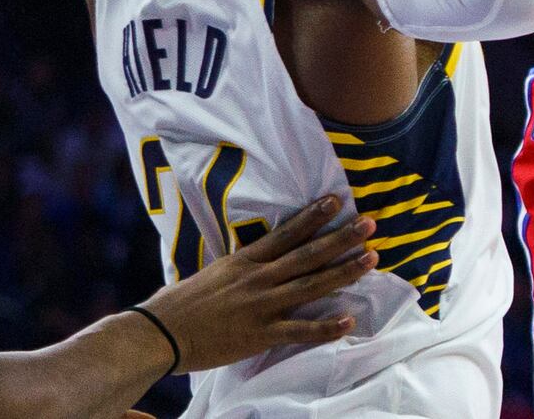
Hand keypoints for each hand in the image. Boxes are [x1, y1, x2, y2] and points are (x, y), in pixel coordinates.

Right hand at [138, 197, 374, 370]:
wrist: (162, 331)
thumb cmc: (181, 302)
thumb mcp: (213, 273)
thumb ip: (239, 265)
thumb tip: (254, 257)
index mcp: (245, 260)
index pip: (286, 233)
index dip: (313, 216)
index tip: (336, 200)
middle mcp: (258, 278)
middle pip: (307, 254)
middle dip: (341, 238)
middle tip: (369, 224)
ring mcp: (262, 306)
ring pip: (311, 285)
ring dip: (344, 272)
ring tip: (371, 259)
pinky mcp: (261, 334)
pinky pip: (300, 330)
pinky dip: (326, 327)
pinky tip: (350, 321)